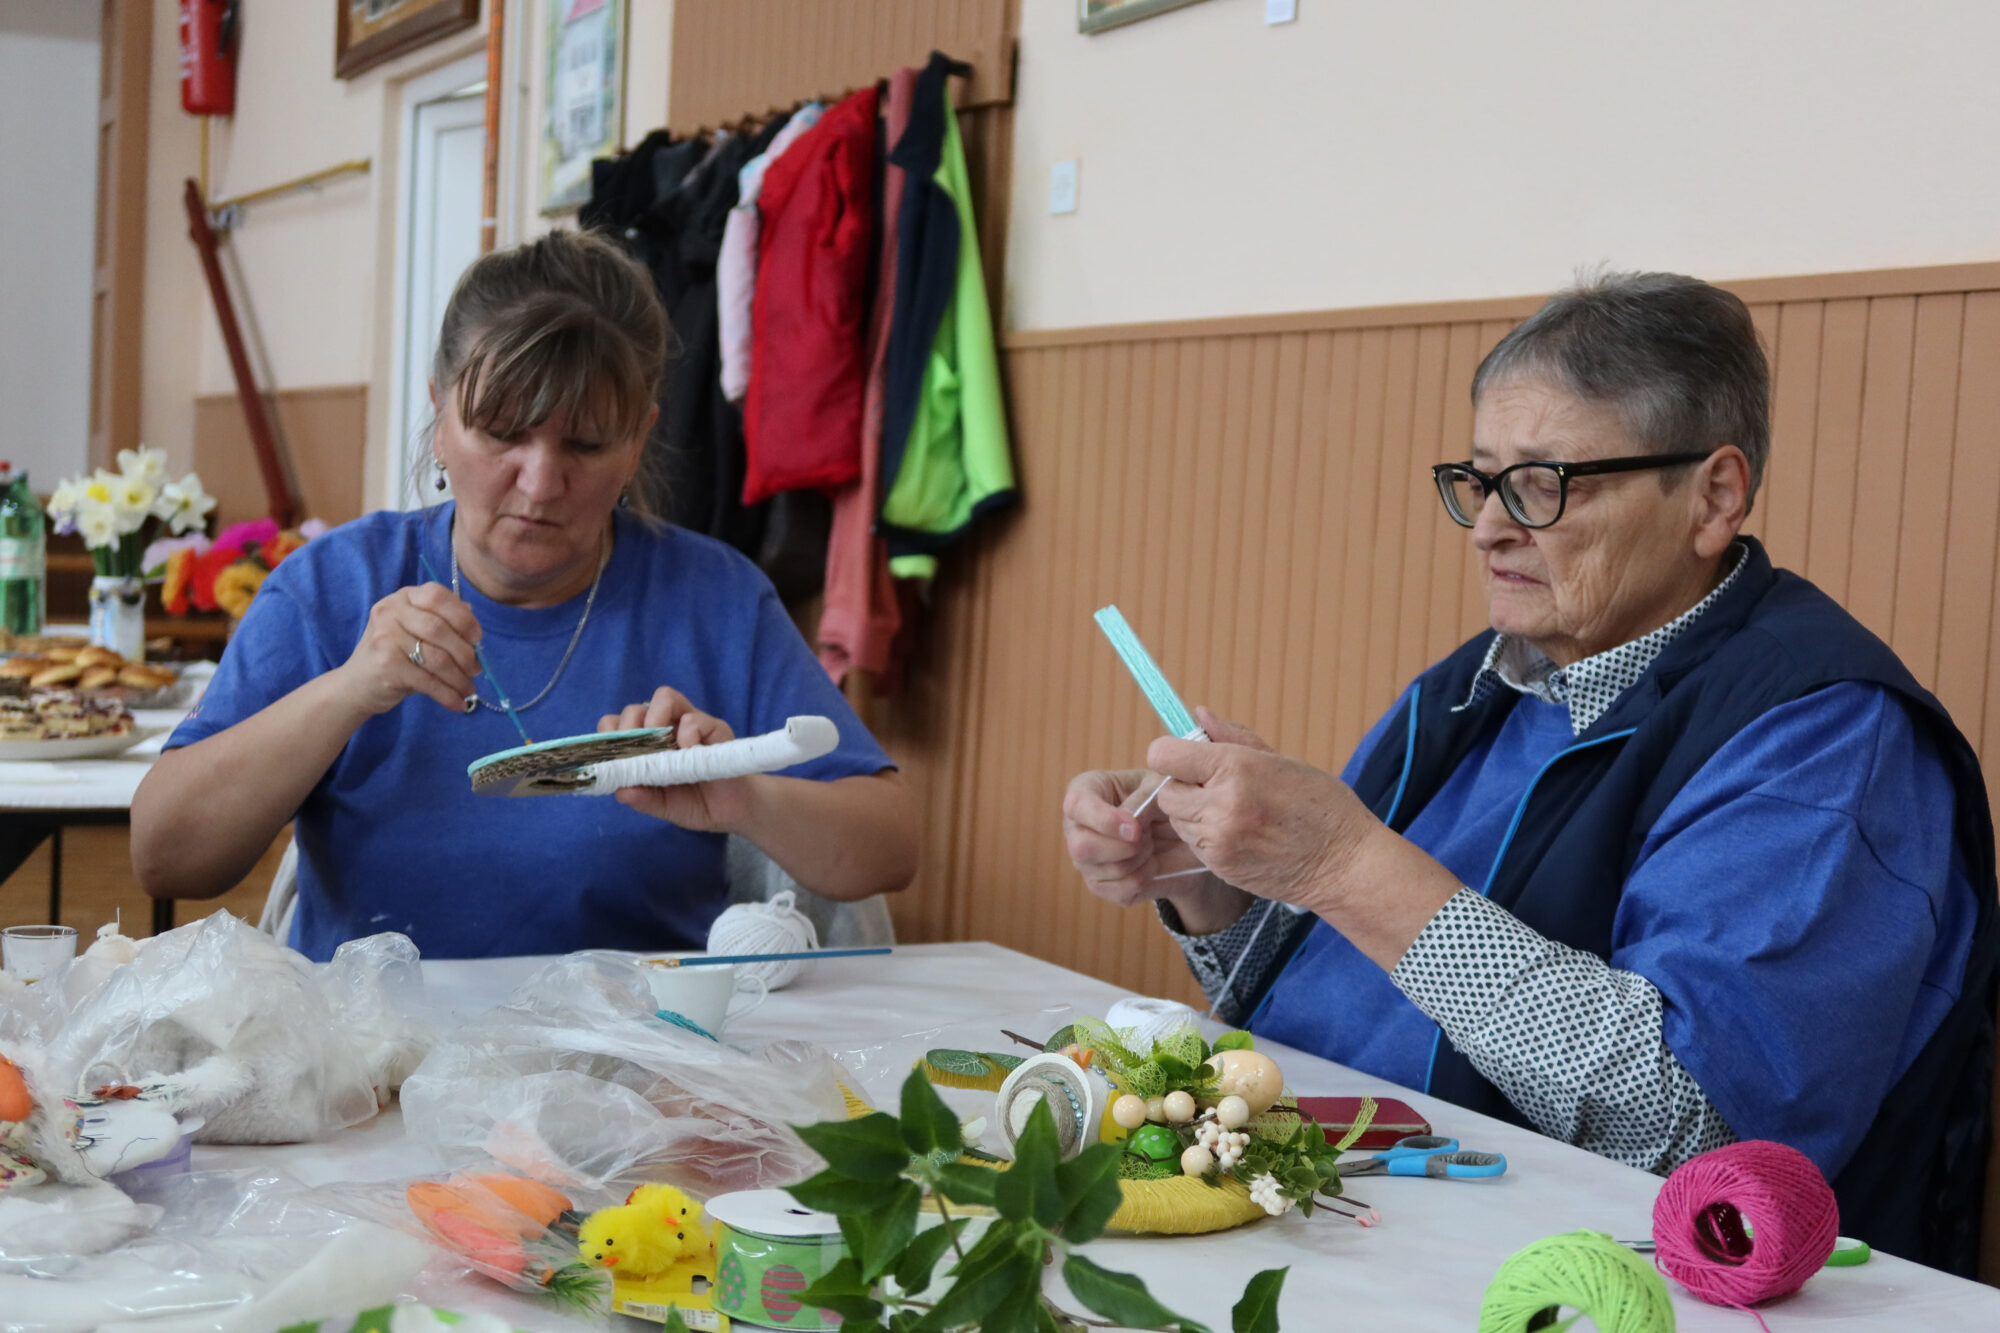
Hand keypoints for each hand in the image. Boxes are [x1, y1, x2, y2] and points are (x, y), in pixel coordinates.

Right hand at [334, 583, 481, 716]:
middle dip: (465, 653)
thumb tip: (473, 618)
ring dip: (460, 678)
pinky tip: (458, 703)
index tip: (477, 637)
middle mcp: (390, 612)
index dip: (462, 616)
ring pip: (437, 658)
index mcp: (402, 598)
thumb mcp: (415, 631)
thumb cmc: (394, 655)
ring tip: (469, 689)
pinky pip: (428, 681)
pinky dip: (448, 695)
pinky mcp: (387, 666)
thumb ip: (442, 620)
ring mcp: (385, 638)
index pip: (437, 596)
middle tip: (476, 669)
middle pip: (439, 629)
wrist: (355, 685)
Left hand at [600, 686, 748, 831]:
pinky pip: (694, 719)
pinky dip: (687, 734)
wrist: (732, 811)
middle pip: (636, 708)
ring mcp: (691, 725)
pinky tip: (689, 753)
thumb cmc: (695, 803)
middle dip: (629, 728)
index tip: (613, 755)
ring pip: (664, 697)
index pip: (618, 724)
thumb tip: (621, 792)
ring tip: (660, 747)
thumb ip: (643, 799)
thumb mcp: (663, 806)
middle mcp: (666, 729)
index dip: (611, 734)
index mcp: (648, 745)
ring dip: (655, 719)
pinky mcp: (715, 728)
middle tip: (636, 754)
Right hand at [1063, 711, 1257, 931]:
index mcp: (1091, 790)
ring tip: (1154, 849)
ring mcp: (1089, 857)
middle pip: (1079, 844)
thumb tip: (1199, 714)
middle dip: (1120, 849)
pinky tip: (1153, 867)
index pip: (1076, 801)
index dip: (1101, 818)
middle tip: (1148, 841)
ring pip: (1097, 871)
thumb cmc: (1182, 798)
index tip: (1136, 828)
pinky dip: (1139, 882)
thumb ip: (1181, 755)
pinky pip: (1114, 891)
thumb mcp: (1177, 777)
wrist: (1194, 842)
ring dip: (1133, 864)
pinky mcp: (1102, 883)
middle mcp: (1081, 824)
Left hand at [1147, 707, 1373, 915]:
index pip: (1164, 755)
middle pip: (1166, 790)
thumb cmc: (1321, 806)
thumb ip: (1232, 737)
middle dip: (1184, 786)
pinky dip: (1207, 837)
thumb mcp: (1281, 760)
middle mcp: (1221, 805)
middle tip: (1216, 787)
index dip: (1173, 754)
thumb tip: (1197, 715)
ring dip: (1194, 813)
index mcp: (1236, 768)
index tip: (1191, 759)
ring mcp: (1218, 840)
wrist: (1345, 864)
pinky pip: (1194, 844)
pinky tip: (1240, 834)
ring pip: (1177, 820)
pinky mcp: (1220, 866)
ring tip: (1234, 812)